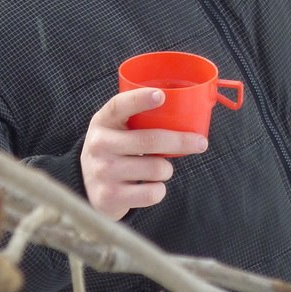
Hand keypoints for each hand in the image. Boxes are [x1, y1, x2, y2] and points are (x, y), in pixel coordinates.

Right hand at [80, 88, 206, 219]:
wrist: (90, 187)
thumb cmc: (116, 150)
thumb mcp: (117, 129)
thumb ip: (139, 118)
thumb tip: (190, 115)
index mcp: (103, 121)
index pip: (119, 106)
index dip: (140, 99)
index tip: (161, 95)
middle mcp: (99, 144)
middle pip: (150, 140)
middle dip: (182, 141)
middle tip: (200, 143)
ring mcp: (102, 171)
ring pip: (157, 168)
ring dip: (166, 169)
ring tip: (158, 169)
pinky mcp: (109, 196)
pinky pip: (152, 193)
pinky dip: (159, 190)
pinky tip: (149, 186)